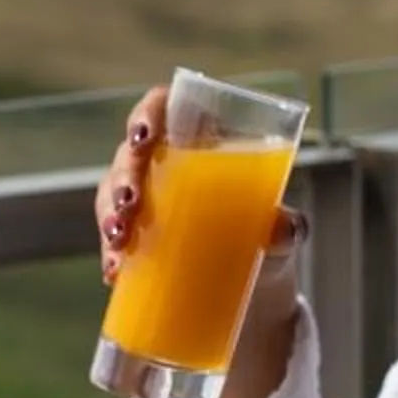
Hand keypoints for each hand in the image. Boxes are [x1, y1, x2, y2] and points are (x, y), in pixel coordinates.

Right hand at [95, 83, 306, 300]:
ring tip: (119, 241)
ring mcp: (147, 203)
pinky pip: (112, 239)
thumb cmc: (269, 240)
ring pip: (111, 193)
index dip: (147, 114)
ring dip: (108, 213)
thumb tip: (283, 229)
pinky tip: (113, 272)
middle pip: (130, 153)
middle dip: (123, 175)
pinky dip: (110, 254)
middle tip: (130, 202)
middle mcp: (166, 166)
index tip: (143, 137)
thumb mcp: (283, 232)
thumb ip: (289, 227)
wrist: (258, 290)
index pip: (165, 108)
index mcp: (201, 143)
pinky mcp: (138, 240)